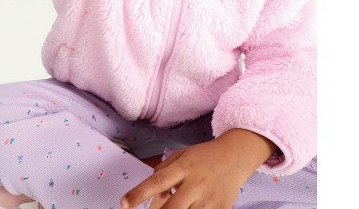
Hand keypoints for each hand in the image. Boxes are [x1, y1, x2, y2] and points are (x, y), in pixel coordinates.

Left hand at [121, 129, 275, 208]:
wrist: (235, 156)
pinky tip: (190, 207)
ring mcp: (209, 199)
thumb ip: (164, 171)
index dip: (139, 193)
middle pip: (171, 208)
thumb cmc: (204, 156)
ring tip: (172, 206)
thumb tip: (153, 193)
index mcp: (184, 166)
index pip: (157, 181)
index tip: (123, 203)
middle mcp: (195, 183)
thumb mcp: (181, 155)